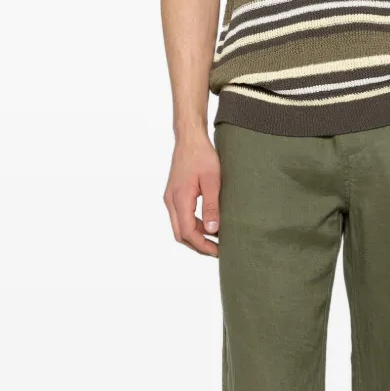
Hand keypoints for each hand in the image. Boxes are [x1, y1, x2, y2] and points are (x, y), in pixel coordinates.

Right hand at [164, 134, 220, 256]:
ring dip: (196, 236)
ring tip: (216, 241)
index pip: (188, 232)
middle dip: (198, 246)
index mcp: (179, 199)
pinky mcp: (175, 195)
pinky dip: (194, 225)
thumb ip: (212, 206)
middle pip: (181, 234)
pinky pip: (182, 217)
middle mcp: (171, 201)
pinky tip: (209, 226)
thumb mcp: (213, 181)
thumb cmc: (202, 155)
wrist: (190, 139)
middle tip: (218, 251)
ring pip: (180, 227)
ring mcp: (171, 198)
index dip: (203, 245)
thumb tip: (213, 231)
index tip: (218, 251)